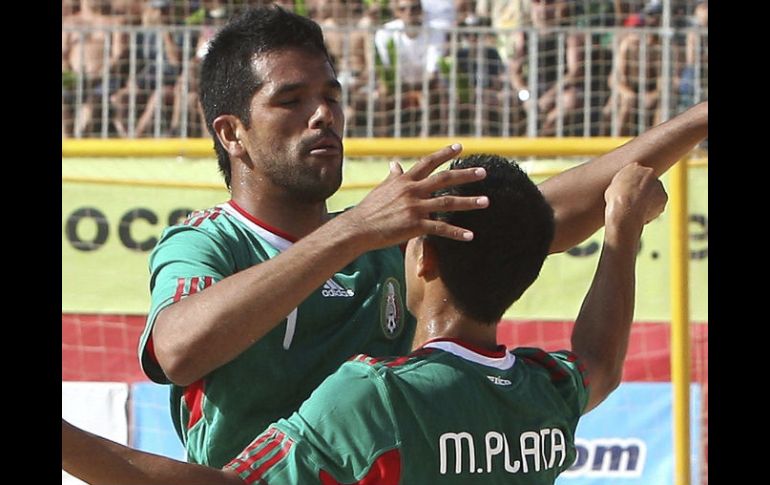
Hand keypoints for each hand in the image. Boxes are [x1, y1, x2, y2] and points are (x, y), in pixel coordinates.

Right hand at [342, 144, 488, 248]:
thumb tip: (395, 164)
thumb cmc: (369, 209)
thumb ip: (393, 177)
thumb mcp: (382, 188)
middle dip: (465, 175)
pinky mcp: (415, 225)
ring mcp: (415, 208)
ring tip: (486, 201)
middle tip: (483, 172)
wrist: (359, 228)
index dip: (444, 153)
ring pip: (448, 202)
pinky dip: (456, 232)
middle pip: (444, 179)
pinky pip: (441, 228)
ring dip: (469, 202)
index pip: (428, 162)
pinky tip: (470, 235)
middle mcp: (412, 191)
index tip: (460, 147)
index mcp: (405, 180)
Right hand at [604, 163, 667, 231]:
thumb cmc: (615, 200)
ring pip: (654, 193)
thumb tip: (625, 189)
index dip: (632, 184)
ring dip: (648, 200)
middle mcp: (649, 172)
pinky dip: (652, 209)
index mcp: (633, 167)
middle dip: (643, 190)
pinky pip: (658, 204)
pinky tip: (642, 214)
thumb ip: (622, 185)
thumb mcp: (612, 188)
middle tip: (633, 202)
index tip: (629, 192)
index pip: (635, 173)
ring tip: (636, 210)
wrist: (626, 210)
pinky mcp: (664, 196)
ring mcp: (658, 184)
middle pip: (647, 181)